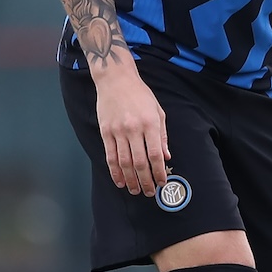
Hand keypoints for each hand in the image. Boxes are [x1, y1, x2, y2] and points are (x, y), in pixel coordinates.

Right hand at [93, 59, 170, 196]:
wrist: (116, 79)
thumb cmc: (140, 94)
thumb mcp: (158, 111)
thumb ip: (162, 135)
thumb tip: (166, 156)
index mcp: (150, 123)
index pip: (156, 154)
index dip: (159, 171)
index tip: (162, 182)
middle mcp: (134, 129)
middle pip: (140, 162)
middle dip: (146, 181)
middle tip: (150, 192)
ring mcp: (118, 131)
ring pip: (124, 163)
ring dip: (130, 180)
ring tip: (135, 191)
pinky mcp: (105, 132)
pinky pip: (110, 156)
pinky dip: (115, 171)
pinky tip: (119, 181)